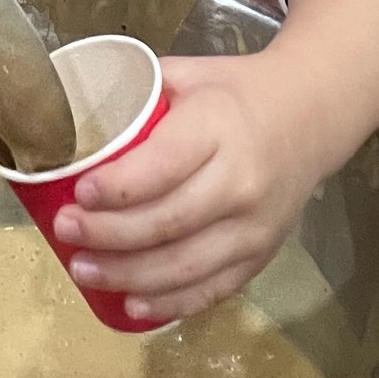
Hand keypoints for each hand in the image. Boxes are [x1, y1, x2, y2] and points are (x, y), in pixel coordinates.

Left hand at [54, 0, 378, 324]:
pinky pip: (213, 289)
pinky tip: (132, 304)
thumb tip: (71, 114)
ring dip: (128, 274)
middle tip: (65, 231)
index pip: (164, 165)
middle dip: (109, 234)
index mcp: (219, 126)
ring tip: (83, 270)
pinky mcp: (262, 255)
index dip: (119, 187)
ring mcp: (255, 225)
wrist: (313, 115)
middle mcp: (242, 181)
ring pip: (186, 264)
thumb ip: (139, 91)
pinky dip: (171, 303)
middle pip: (168, 221)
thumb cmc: (237, 92)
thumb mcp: (190, 73)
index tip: (78, 193)